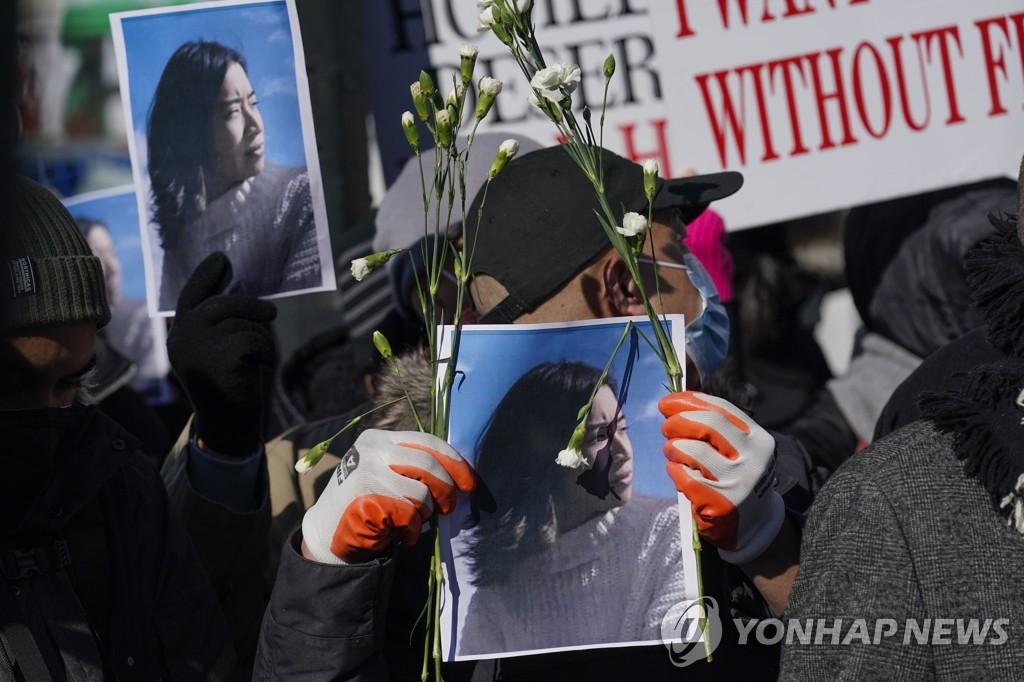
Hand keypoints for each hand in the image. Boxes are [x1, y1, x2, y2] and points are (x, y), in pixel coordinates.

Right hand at [167, 252, 276, 455]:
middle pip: (222, 304)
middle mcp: (181, 339)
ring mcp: (196, 351)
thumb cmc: (230, 382)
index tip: (222, 258)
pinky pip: (252, 342)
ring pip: (241, 324)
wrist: (228, 424)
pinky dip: (265, 352)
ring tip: (262, 355)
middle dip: (252, 305)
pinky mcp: (216, 364)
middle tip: (272, 313)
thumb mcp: (220, 348)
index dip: (206, 275)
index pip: (190, 295)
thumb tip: (238, 286)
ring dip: (261, 337)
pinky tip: (262, 367)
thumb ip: (221, 321)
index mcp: (179, 333)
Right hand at [301, 429, 475, 563]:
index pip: (426, 442)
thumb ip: (414, 468)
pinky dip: (412, 530)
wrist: (326, 534)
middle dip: (446, 489)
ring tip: (415, 523)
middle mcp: (371, 450)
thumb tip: (459, 474)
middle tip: (449, 508)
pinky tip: (403, 536)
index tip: (468, 483)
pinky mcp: (365, 498)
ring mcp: (366, 472)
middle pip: (427, 464)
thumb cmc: (367, 504)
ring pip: (421, 492)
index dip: (453, 461)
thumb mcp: (388, 474)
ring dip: (426, 514)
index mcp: (380, 439)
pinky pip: (408, 514)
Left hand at [660, 391, 783, 564]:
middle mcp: (754, 458)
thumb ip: (715, 428)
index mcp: (758, 438)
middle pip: (708, 424)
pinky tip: (677, 471)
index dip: (689, 402)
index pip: (721, 409)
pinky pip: (685, 477)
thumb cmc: (736, 479)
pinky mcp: (722, 504)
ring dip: (674, 448)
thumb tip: (675, 406)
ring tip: (672, 452)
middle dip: (679, 422)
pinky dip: (674, 470)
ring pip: (694, 450)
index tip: (666, 404)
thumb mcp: (738, 450)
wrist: (753, 526)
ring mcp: (739, 482)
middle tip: (666, 428)